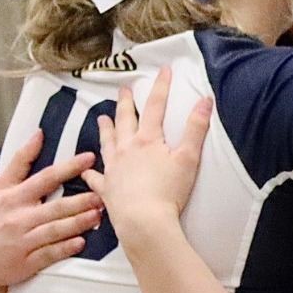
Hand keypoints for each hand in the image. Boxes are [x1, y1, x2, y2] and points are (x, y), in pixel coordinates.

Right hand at [0, 130, 102, 288]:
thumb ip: (20, 162)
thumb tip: (39, 135)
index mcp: (13, 197)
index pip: (45, 178)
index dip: (69, 168)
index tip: (89, 159)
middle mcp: (18, 218)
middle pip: (55, 207)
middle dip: (81, 201)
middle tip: (102, 194)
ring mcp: (21, 241)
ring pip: (55, 230)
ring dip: (78, 223)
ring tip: (98, 216)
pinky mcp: (24, 263)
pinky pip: (48, 254)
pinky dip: (65, 248)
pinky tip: (80, 243)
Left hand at [80, 66, 211, 229]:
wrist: (144, 222)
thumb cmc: (168, 192)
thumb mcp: (188, 159)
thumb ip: (196, 128)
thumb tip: (206, 101)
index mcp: (147, 140)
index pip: (155, 106)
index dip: (161, 86)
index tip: (163, 70)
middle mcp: (127, 149)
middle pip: (125, 120)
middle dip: (126, 103)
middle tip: (123, 90)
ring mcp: (114, 169)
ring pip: (107, 143)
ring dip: (105, 130)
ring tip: (101, 119)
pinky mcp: (107, 189)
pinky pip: (96, 178)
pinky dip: (92, 173)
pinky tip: (87, 170)